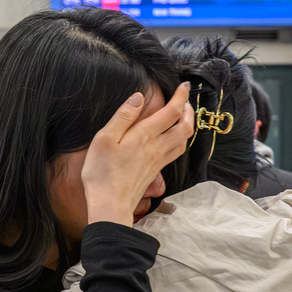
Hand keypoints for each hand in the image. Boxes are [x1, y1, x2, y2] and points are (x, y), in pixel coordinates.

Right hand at [80, 83, 193, 226]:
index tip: (184, 86)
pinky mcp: (155, 171)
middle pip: (185, 126)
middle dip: (188, 110)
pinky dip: (180, 140)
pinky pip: (176, 152)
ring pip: (184, 140)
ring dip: (187, 125)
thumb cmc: (102, 173)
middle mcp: (157, 147)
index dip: (181, 96)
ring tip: (182, 116)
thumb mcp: (105, 139)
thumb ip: (123, 116)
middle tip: (184, 99)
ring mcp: (158, 161)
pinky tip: (172, 140)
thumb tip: (138, 97)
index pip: (172, 111)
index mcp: (145, 135)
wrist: (110, 205)